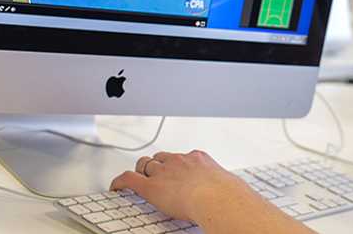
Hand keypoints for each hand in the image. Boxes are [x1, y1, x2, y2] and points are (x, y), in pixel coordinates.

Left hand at [110, 150, 242, 221]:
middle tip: (153, 172)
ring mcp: (164, 171)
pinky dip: (120, 182)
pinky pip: (128, 179)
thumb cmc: (226, 194)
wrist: (216, 197)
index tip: (176, 169)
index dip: (176, 163)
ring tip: (137, 177)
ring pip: (145, 165)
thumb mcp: (227, 185)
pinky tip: (116, 187)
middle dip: (156, 163)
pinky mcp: (150, 186)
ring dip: (141, 171)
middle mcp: (179, 160)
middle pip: (161, 157)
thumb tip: (237, 197)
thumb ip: (224, 187)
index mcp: (198, 159)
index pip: (183, 157)